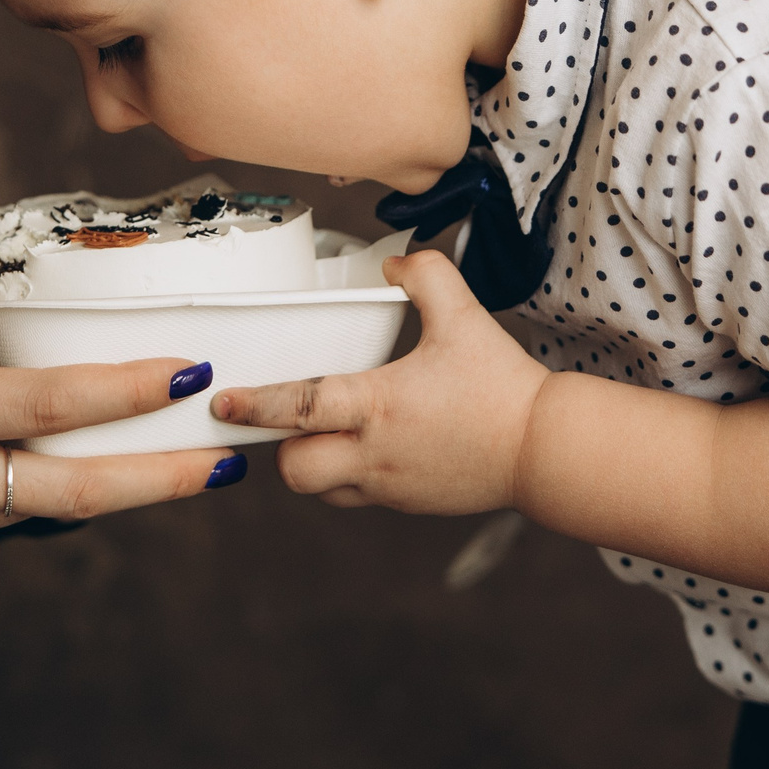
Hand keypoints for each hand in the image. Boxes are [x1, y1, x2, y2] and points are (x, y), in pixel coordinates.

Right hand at [0, 258, 238, 584]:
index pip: (34, 404)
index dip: (118, 392)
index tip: (186, 373)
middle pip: (66, 487)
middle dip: (159, 474)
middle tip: (230, 455)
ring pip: (41, 513)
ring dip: (117, 490)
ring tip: (185, 462)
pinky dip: (47, 499)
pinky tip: (82, 472)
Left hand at [209, 249, 549, 513]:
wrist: (543, 448)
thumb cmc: (502, 385)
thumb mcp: (464, 316)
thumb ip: (426, 277)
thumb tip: (393, 265)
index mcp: (379, 405)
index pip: (300, 407)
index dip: (257, 405)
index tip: (225, 402)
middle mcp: (375, 453)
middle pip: (296, 468)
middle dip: (280, 447)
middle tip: (284, 419)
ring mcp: (390, 486)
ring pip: (321, 490)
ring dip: (311, 465)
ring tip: (323, 434)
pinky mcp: (407, 503)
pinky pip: (356, 498)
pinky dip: (346, 478)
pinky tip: (364, 449)